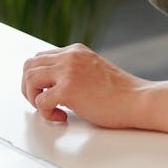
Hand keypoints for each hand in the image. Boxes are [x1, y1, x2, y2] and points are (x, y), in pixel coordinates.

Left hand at [21, 44, 148, 126]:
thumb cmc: (120, 92)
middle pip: (29, 65)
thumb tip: (52, 85)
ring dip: (34, 98)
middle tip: (42, 102)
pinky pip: (40, 101)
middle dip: (30, 87)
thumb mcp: (93, 70)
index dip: (38, 78)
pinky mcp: (69, 89)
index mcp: (75, 51)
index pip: (40, 58)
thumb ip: (74, 71)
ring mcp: (68, 71)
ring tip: (50, 109)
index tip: (46, 93)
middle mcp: (69, 56)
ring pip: (29, 79)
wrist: (138, 100)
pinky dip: (46, 113)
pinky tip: (62, 116)